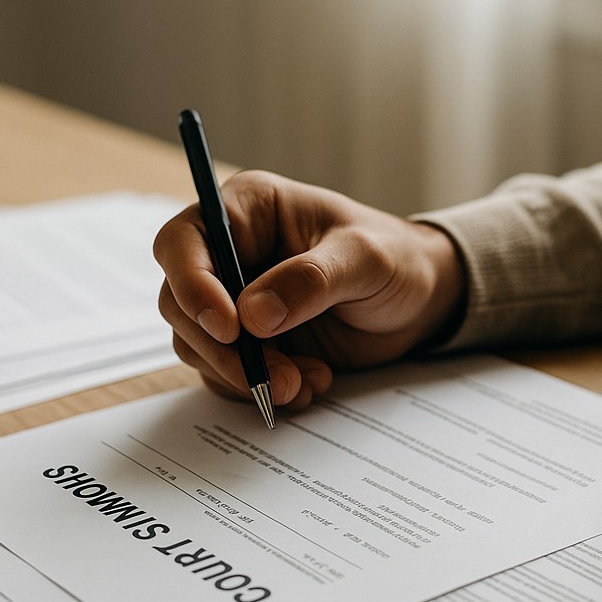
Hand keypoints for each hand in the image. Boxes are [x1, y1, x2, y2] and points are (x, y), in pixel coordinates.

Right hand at [154, 170, 465, 409]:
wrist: (421, 300)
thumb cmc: (396, 258)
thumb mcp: (365, 258)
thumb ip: (311, 280)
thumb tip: (252, 317)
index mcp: (248, 210)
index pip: (182, 243)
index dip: (192, 285)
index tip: (229, 327)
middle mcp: (231, 254)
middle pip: (181, 304)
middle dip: (224, 350)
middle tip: (273, 377)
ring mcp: (236, 302)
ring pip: (200, 346)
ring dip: (246, 376)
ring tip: (303, 382)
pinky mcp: (251, 342)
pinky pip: (228, 374)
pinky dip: (260, 390)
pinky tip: (308, 384)